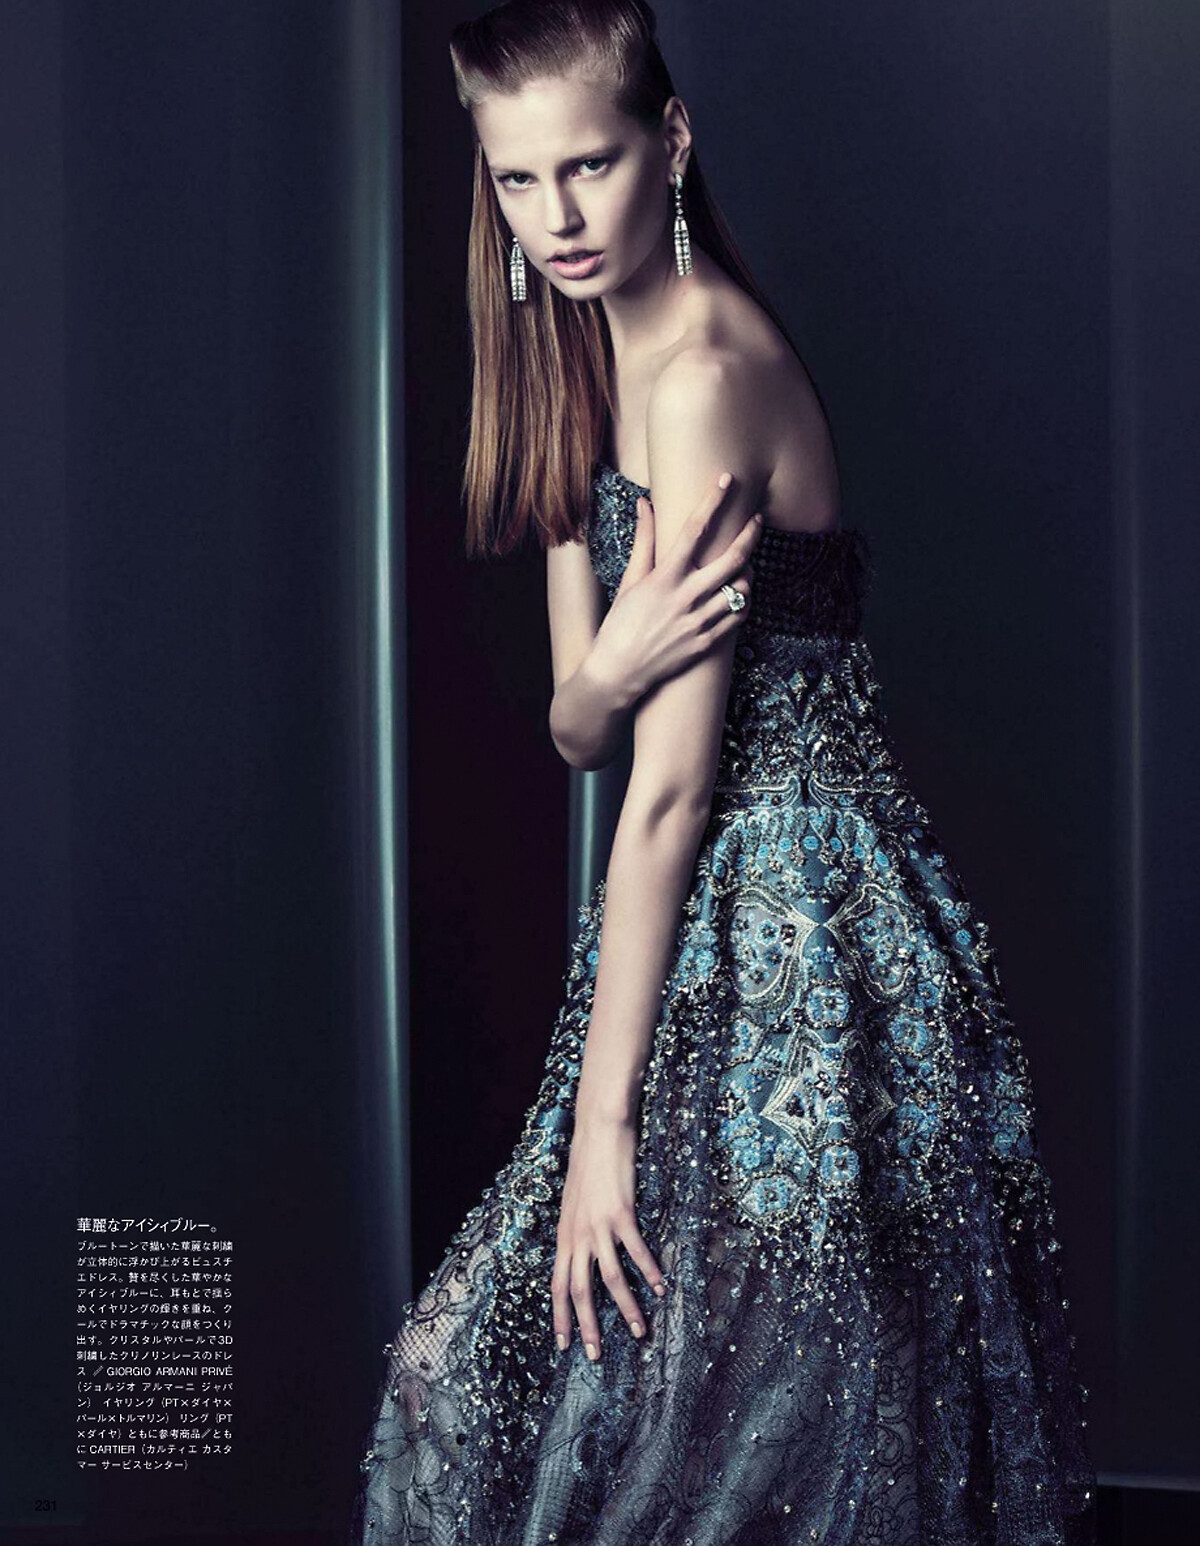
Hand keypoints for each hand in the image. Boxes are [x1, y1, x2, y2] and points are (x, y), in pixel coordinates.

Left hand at [551, 1112, 666, 1361]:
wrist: (597, 1128)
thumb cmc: (588, 1162)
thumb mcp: (575, 1201)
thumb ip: (578, 1227)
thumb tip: (583, 1248)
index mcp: (564, 1235)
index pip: (557, 1284)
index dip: (560, 1316)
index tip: (564, 1345)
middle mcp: (577, 1234)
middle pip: (579, 1290)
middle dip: (588, 1326)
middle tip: (596, 1356)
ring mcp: (597, 1224)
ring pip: (610, 1277)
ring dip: (626, 1306)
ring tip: (640, 1330)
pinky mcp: (620, 1212)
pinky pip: (635, 1250)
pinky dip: (649, 1270)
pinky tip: (661, 1286)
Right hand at [591, 474, 764, 703]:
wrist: (618, 672)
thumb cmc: (620, 623)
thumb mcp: (630, 580)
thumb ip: (644, 541)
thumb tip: (646, 503)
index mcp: (665, 577)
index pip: (695, 528)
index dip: (713, 500)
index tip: (727, 479)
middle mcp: (686, 597)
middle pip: (733, 558)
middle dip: (750, 534)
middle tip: (757, 520)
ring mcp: (699, 622)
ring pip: (742, 589)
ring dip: (747, 573)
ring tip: (743, 566)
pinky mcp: (706, 643)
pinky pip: (738, 617)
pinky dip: (742, 602)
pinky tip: (736, 595)